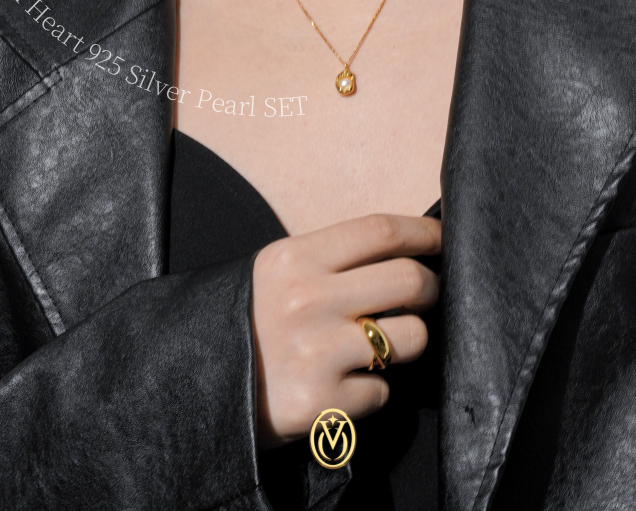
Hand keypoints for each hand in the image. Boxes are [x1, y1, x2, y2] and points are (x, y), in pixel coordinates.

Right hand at [252, 213, 440, 447]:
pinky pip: (382, 393)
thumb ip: (333, 259)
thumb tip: (406, 250)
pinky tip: (344, 384)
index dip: (424, 233)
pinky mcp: (321, 405)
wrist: (192, 384)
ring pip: (409, 338)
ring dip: (405, 343)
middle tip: (425, 295)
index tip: (443, 238)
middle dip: (430, 288)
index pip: (381, 231)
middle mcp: (308, 301)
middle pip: (409, 279)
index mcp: (296, 258)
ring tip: (379, 346)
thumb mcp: (278, 271)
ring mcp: (316, 354)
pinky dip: (372, 391)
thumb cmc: (249, 320)